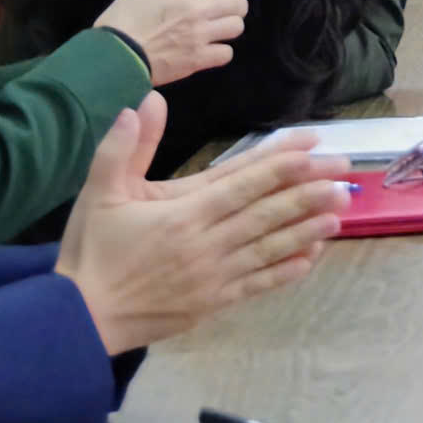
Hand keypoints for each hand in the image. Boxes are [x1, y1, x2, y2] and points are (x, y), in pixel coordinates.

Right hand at [54, 94, 349, 356]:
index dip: (283, 160)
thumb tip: (144, 102)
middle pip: (269, 210)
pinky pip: (260, 283)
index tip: (315, 144)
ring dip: (309, 226)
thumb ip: (123, 148)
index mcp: (184, 212)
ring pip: (272, 245)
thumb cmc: (90, 253)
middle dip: (310, 188)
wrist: (76, 320)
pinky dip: (288, 269)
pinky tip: (311, 256)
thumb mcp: (99, 194)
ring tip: (340, 210)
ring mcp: (215, 275)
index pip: (244, 180)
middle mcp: (207, 242)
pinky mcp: (214, 303)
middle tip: (345, 171)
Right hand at [94, 0, 253, 84]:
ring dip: (230, 26)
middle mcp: (195, 9)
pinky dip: (220, 52)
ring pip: (236, 27)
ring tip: (218, 27)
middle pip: (237, 2)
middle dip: (236, 2)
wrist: (112, 56)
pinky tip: (210, 49)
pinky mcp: (197, 59)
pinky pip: (226, 53)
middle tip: (227, 6)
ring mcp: (198, 35)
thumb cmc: (123, 19)